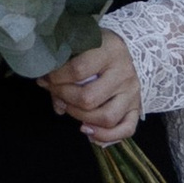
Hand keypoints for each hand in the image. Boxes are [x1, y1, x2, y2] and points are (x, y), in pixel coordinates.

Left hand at [46, 29, 141, 147]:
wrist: (129, 49)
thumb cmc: (99, 48)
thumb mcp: (83, 46)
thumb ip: (65, 67)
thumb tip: (49, 91)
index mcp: (109, 50)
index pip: (78, 70)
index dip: (57, 78)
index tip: (46, 78)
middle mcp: (123, 72)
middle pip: (89, 98)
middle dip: (65, 99)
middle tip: (55, 92)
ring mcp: (132, 92)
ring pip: (106, 117)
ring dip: (80, 117)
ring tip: (69, 108)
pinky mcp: (137, 107)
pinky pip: (126, 130)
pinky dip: (105, 136)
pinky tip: (88, 130)